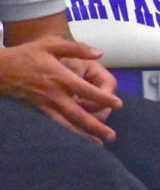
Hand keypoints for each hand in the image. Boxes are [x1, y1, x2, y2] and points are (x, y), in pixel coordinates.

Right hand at [0, 37, 121, 143]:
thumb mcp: (51, 44)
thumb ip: (77, 48)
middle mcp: (54, 94)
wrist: (0, 70)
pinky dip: (66, 134)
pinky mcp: (36, 112)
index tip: (118, 104)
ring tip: (97, 145)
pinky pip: (53, 126)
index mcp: (60, 77)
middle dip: (95, 125)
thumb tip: (100, 53)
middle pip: (78, 113)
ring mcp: (44, 105)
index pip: (86, 90)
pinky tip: (75, 143)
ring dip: (82, 135)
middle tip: (111, 135)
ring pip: (66, 124)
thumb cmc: (27, 55)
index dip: (103, 98)